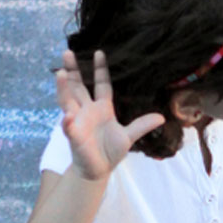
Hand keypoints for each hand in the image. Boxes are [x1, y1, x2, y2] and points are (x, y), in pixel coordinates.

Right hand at [56, 49, 163, 180]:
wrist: (97, 170)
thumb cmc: (110, 152)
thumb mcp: (128, 137)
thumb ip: (142, 125)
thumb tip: (161, 117)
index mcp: (102, 108)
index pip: (101, 84)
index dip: (99, 69)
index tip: (99, 52)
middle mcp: (88, 110)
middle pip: (78, 86)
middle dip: (73, 70)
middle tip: (67, 52)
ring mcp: (78, 121)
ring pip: (68, 100)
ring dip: (64, 87)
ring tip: (61, 73)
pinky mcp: (73, 135)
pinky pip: (69, 127)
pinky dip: (68, 122)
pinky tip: (68, 116)